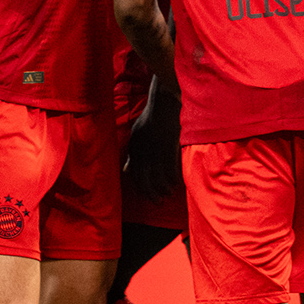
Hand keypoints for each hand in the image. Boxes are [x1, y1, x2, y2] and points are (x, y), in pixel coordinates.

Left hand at [124, 86, 182, 202]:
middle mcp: (143, 150)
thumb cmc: (152, 117)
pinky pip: (170, 166)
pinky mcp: (169, 145)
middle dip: (150, 192)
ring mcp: (156, 148)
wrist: (164, 102)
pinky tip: (176, 184)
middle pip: (145, 177)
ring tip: (167, 195)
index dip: (140, 186)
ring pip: (158, 174)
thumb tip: (127, 170)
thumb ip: (132, 154)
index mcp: (134, 148)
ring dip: (163, 187)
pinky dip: (172, 177)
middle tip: (157, 202)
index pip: (134, 173)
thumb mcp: (137, 134)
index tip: (146, 195)